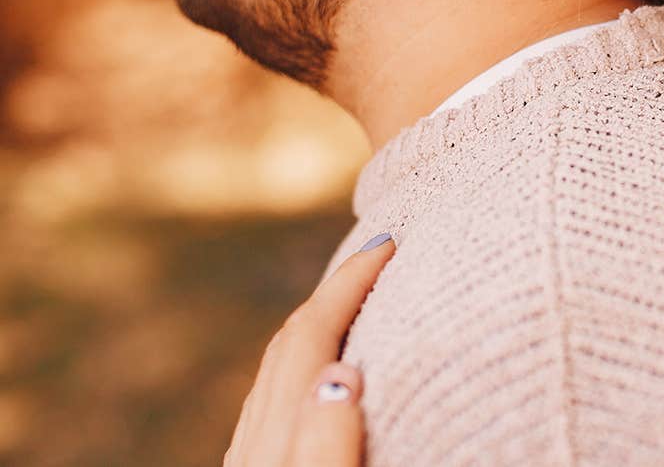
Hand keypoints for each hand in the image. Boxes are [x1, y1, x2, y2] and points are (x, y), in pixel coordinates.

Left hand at [224, 232, 395, 466]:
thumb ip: (329, 442)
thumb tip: (343, 374)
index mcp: (281, 435)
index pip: (314, 335)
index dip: (349, 283)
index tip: (388, 242)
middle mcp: (258, 441)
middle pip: (289, 344)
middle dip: (333, 290)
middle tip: (378, 253)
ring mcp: (251, 458)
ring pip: (276, 373)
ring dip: (318, 322)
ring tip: (357, 299)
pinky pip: (273, 400)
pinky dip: (303, 363)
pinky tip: (321, 373)